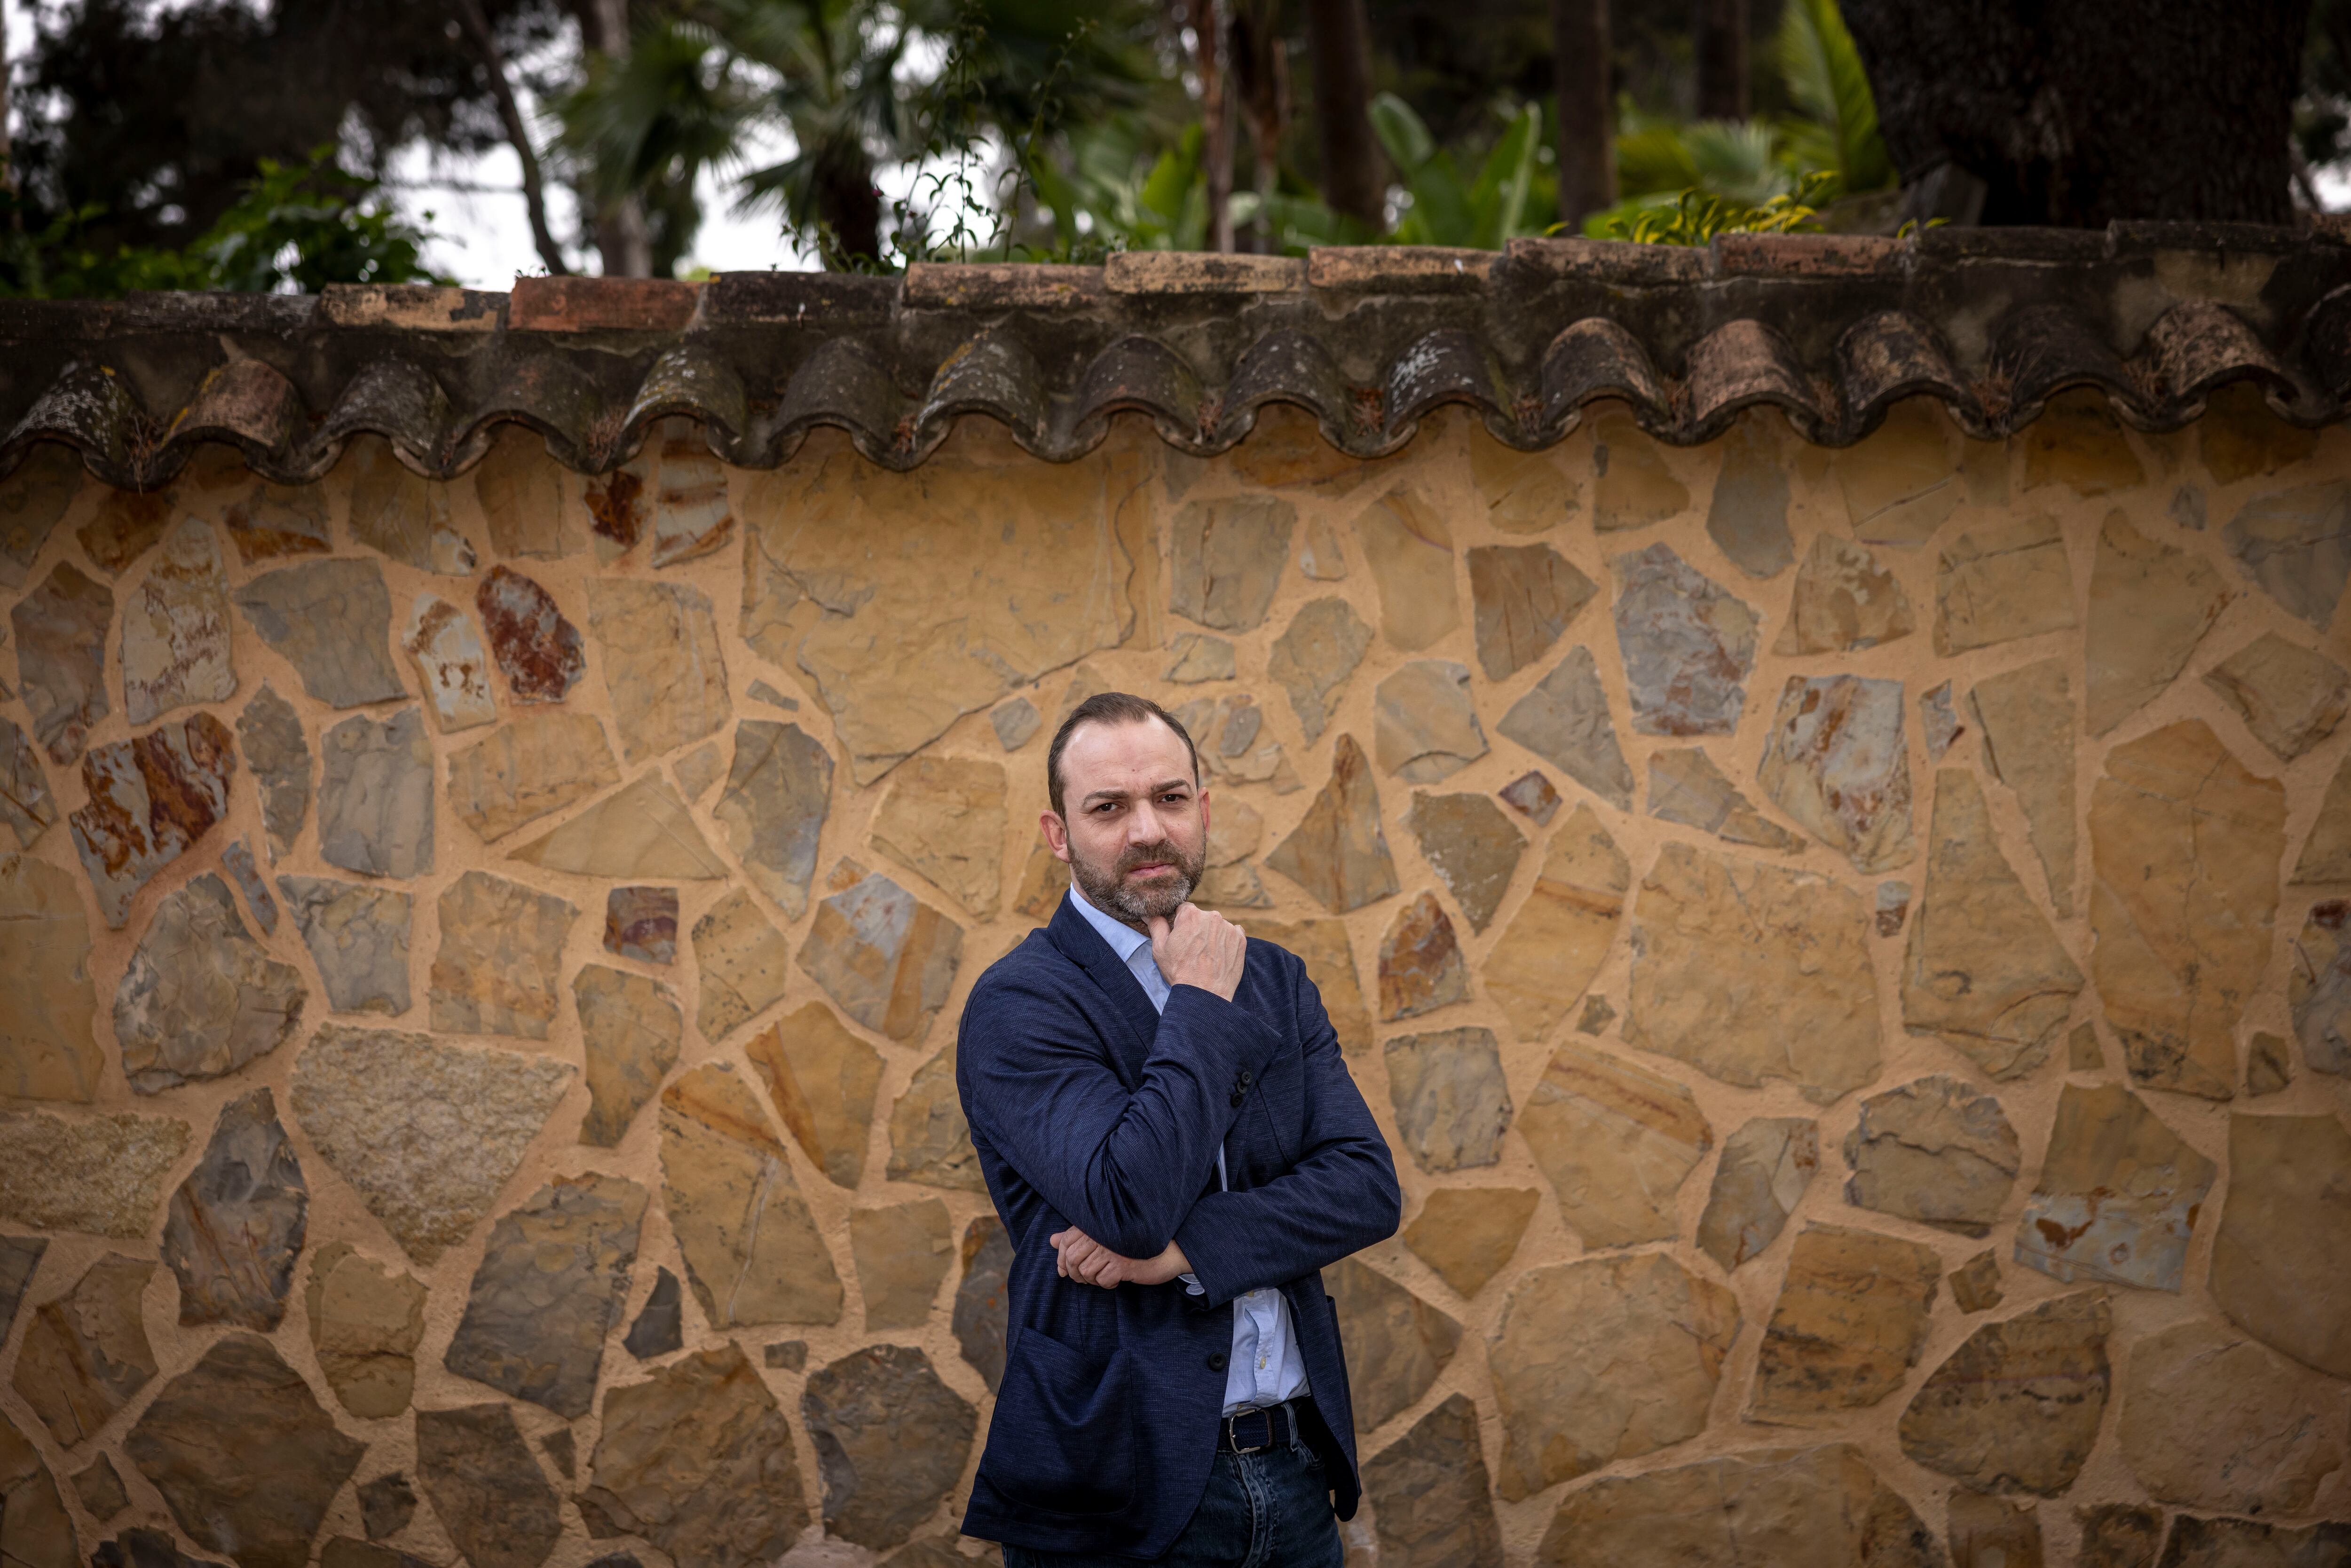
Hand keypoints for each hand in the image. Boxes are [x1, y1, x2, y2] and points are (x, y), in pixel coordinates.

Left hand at [1050, 1227, 1190, 1288]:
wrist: (1169, 1250)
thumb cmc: (1134, 1242)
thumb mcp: (1105, 1237)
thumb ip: (1077, 1237)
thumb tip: (1052, 1240)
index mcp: (1096, 1224)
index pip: (1066, 1241)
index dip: (1061, 1259)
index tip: (1064, 1270)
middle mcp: (1101, 1234)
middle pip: (1072, 1258)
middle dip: (1074, 1273)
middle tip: (1084, 1278)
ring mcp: (1111, 1249)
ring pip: (1086, 1272)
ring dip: (1092, 1280)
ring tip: (1103, 1276)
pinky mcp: (1122, 1264)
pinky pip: (1102, 1281)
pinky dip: (1107, 1284)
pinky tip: (1117, 1278)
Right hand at [1146, 904, 1245, 1001]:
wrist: (1205, 995)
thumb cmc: (1180, 972)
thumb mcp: (1160, 949)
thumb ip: (1156, 925)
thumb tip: (1150, 913)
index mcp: (1190, 915)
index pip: (1184, 909)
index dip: (1180, 923)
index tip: (1180, 936)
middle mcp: (1212, 916)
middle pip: (1202, 917)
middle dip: (1197, 929)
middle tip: (1192, 949)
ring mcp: (1228, 927)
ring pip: (1217, 926)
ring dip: (1212, 935)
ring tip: (1206, 955)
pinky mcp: (1241, 939)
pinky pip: (1232, 934)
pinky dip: (1226, 942)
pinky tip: (1218, 956)